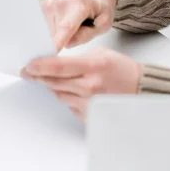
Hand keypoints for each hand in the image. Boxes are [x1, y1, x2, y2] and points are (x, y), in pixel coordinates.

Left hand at [21, 48, 140, 120]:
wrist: (141, 90)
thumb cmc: (122, 70)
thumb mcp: (101, 55)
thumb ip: (77, 59)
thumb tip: (54, 64)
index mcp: (93, 67)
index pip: (58, 67)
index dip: (39, 66)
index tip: (28, 66)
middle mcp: (89, 87)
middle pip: (54, 82)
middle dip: (39, 76)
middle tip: (30, 72)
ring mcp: (89, 104)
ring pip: (59, 94)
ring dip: (55, 86)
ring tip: (61, 79)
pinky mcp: (89, 116)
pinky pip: (69, 105)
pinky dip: (68, 97)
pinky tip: (77, 91)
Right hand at [42, 0, 117, 50]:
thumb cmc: (100, 8)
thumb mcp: (104, 23)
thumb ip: (87, 35)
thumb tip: (66, 44)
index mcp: (80, 5)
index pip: (67, 27)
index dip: (58, 41)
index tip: (51, 50)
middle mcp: (61, 3)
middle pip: (58, 35)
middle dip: (67, 39)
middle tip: (79, 28)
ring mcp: (49, 4)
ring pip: (50, 34)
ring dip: (60, 34)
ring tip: (72, 23)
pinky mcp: (42, 6)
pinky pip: (45, 28)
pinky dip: (54, 30)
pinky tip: (63, 21)